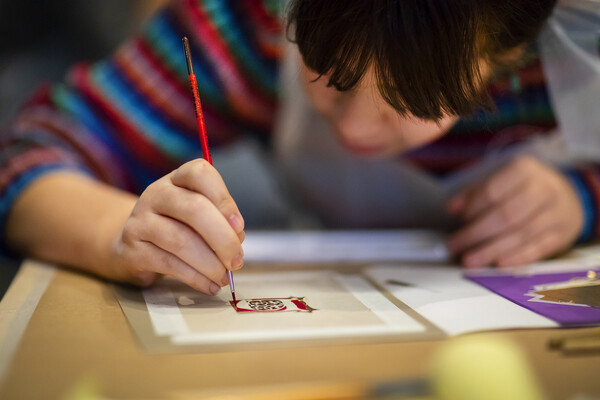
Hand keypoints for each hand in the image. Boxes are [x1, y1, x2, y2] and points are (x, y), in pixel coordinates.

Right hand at [110, 159, 244, 293]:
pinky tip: (209, 285)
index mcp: (177, 179)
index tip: (239, 226)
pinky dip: (195, 278)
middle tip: (237, 260)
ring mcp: (140, 221)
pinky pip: (169, 264)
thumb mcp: (196, 216)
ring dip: (210, 263)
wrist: (131, 247)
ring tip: (224, 277)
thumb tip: (237, 240)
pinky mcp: (132, 250)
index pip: (200, 173)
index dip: (224, 199)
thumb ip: (219, 221)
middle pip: (194, 208)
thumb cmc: (175, 227)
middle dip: (223, 238)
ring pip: (181, 240)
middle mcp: (156, 194)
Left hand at [446, 156, 582, 267]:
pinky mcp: (562, 235)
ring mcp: (556, 214)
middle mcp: (544, 190)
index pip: (493, 191)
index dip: (473, 208)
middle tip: (455, 245)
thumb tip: (452, 207)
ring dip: (491, 250)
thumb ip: (476, 193)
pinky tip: (498, 265)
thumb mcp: (503, 180)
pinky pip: (537, 248)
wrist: (570, 198)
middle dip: (476, 233)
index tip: (458, 220)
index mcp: (525, 170)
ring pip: (520, 235)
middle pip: (506, 215)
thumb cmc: (525, 189)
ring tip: (470, 260)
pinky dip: (516, 258)